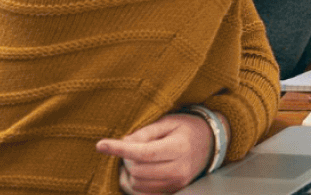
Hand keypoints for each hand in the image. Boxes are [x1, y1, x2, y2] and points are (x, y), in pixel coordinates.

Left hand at [97, 113, 213, 193]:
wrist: (209, 142)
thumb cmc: (186, 129)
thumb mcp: (168, 122)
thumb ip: (145, 132)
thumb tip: (123, 142)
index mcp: (179, 147)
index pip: (144, 152)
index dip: (120, 149)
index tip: (101, 145)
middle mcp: (180, 168)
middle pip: (139, 170)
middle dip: (128, 160)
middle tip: (132, 149)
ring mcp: (178, 182)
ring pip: (139, 184)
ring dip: (132, 172)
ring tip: (139, 159)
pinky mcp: (174, 189)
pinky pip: (145, 191)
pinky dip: (138, 181)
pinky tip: (143, 170)